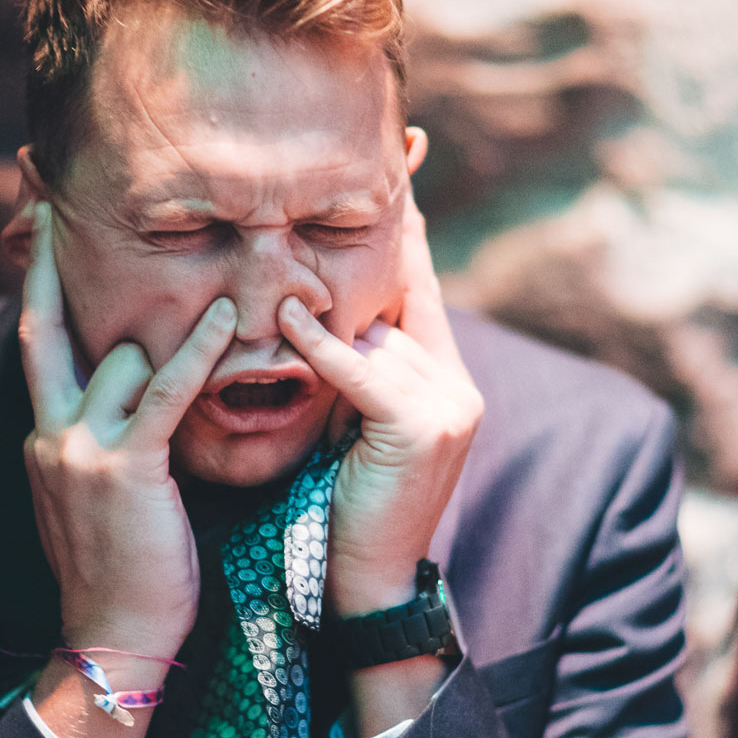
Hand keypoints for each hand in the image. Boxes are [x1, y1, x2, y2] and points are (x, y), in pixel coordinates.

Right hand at [18, 206, 236, 669]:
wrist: (114, 641)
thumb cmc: (122, 575)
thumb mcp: (94, 500)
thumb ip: (103, 445)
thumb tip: (130, 407)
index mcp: (44, 440)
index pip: (39, 346)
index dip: (38, 286)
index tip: (40, 235)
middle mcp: (51, 434)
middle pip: (54, 329)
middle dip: (53, 264)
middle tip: (58, 199)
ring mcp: (79, 449)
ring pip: (118, 355)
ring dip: (168, 326)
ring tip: (220, 281)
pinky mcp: (123, 467)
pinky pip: (162, 393)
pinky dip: (195, 353)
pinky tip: (224, 319)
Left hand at [277, 193, 483, 616]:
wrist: (362, 586)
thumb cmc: (342, 506)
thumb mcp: (351, 422)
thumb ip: (352, 365)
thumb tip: (311, 304)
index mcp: (445, 379)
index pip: (421, 284)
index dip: (407, 223)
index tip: (406, 151)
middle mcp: (458, 384)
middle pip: (400, 295)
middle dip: (367, 244)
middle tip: (375, 165)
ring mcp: (450, 404)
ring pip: (375, 332)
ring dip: (322, 306)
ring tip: (279, 259)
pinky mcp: (426, 426)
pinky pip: (361, 372)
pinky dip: (320, 348)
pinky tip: (287, 321)